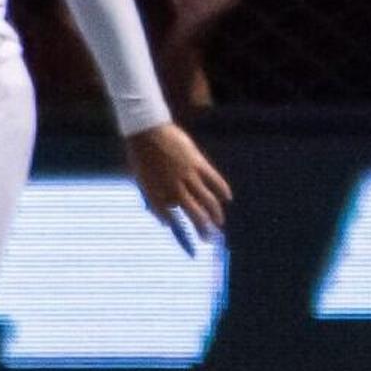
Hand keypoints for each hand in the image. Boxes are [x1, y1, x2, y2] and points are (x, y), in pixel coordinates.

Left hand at [124, 122, 232, 243]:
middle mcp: (173, 187)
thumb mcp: (142, 181)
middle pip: (193, 213)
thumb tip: (166, 221)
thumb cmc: (142, 157)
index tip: (185, 237)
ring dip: (215, 214)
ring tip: (219, 223)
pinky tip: (228, 198)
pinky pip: (214, 179)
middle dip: (203, 228)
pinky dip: (222, 189)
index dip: (177, 227)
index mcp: (157, 192)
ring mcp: (187, 175)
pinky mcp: (197, 163)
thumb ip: (154, 200)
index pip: (169, 217)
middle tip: (208, 238)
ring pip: (206, 199)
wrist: (146, 132)